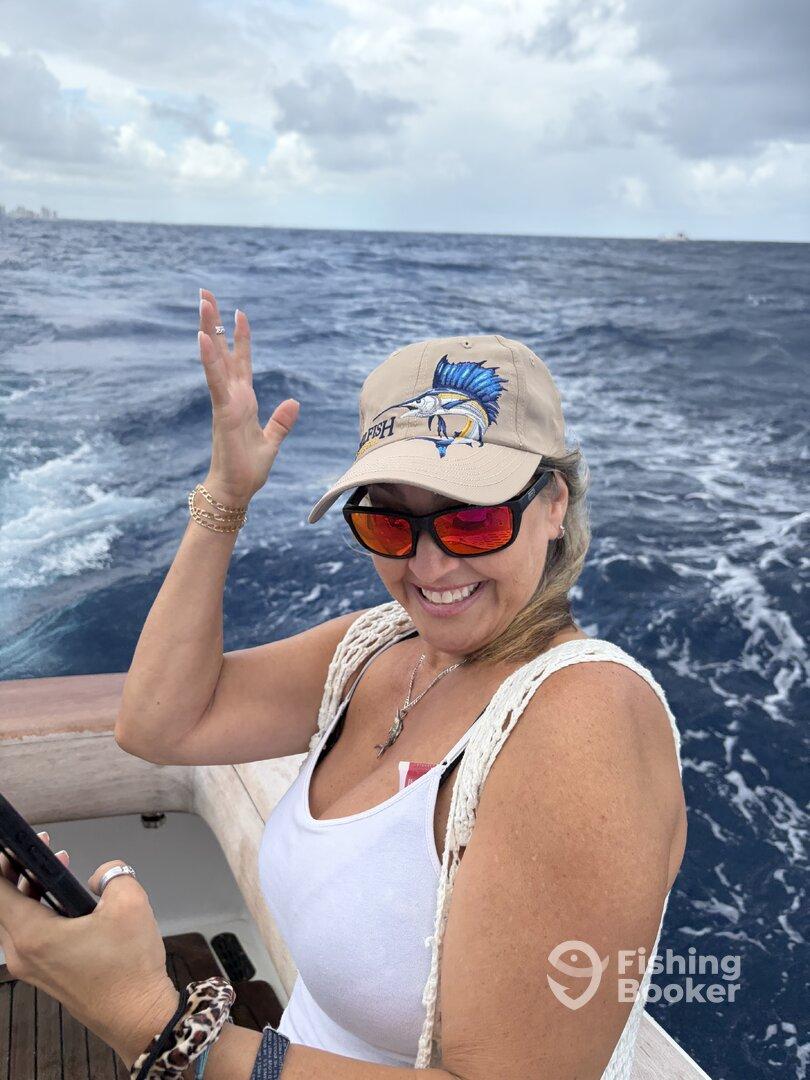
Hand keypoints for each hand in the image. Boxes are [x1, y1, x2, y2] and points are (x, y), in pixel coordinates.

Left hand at [0, 832, 180, 1068]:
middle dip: (16, 869)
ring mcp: (32, 967)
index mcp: (34, 936)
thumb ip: (113, 873)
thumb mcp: (130, 903)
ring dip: (29, 888)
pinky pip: (29, 933)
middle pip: (2, 905)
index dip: (2, 861)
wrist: (138, 1016)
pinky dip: (39, 908)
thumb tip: (102, 873)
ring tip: (57, 864)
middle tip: (41, 846)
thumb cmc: (129, 971)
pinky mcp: (45, 973)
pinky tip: (65, 897)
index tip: (13, 841)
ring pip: (15, 918)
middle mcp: (24, 954)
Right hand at [198, 288, 299, 504]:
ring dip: (209, 331)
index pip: (241, 362)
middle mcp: (231, 396)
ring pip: (216, 360)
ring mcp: (225, 402)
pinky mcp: (223, 413)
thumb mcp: (271, 442)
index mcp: (243, 401)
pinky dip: (210, 360)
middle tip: (205, 294)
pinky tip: (204, 339)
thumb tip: (294, 402)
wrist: (235, 491)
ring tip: (203, 303)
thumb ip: (281, 422)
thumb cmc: (247, 470)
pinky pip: (215, 382)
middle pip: (222, 352)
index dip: (240, 338)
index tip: (238, 313)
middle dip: (214, 323)